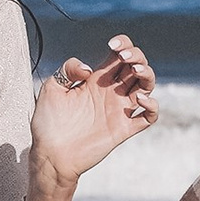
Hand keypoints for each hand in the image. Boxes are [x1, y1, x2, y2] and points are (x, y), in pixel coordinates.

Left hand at [29, 35, 157, 189]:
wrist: (51, 156)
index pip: (119, 55)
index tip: (113, 45)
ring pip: (147, 86)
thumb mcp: (51, 88)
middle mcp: (110, 93)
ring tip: (136, 72)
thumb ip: (67, 69)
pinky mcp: (124, 129)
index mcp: (96, 80)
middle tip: (124, 58)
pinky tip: (139, 99)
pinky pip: (148, 116)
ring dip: (147, 75)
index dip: (123, 45)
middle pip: (137, 67)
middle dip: (137, 56)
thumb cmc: (48, 124)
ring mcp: (119, 110)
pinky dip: (151, 105)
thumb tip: (88, 68)